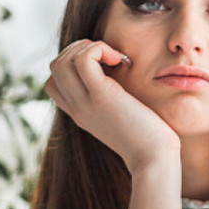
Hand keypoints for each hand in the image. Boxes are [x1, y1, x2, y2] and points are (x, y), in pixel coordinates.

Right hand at [44, 39, 178, 169]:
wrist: (154, 160)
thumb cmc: (149, 139)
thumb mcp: (122, 118)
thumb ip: (113, 102)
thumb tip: (120, 73)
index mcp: (80, 113)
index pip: (53, 83)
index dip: (73, 65)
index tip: (103, 67)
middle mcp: (77, 108)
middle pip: (54, 67)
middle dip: (79, 50)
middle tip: (109, 57)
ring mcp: (86, 103)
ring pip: (62, 61)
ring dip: (87, 47)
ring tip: (114, 57)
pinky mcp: (102, 96)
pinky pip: (84, 59)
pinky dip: (99, 49)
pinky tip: (121, 60)